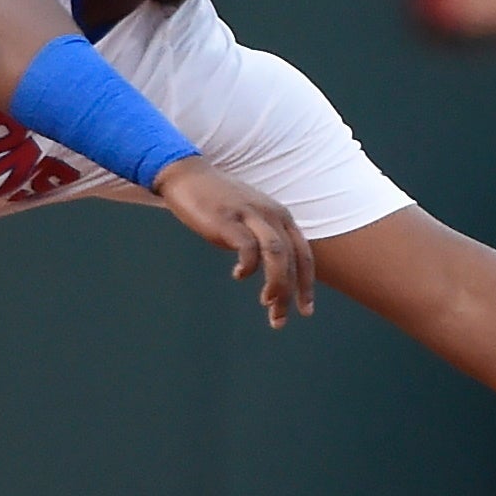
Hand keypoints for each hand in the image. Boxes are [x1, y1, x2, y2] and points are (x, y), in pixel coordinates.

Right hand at [153, 157, 314, 327]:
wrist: (189, 176)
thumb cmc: (219, 201)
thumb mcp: (251, 216)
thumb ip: (265, 237)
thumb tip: (272, 269)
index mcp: (281, 216)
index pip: (304, 255)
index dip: (306, 285)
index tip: (305, 310)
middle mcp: (272, 215)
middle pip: (293, 259)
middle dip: (290, 293)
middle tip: (279, 320)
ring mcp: (251, 215)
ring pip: (277, 255)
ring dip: (276, 284)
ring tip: (267, 303)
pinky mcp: (229, 220)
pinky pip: (248, 248)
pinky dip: (248, 267)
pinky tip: (238, 275)